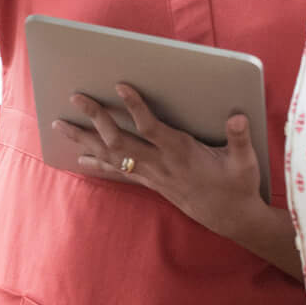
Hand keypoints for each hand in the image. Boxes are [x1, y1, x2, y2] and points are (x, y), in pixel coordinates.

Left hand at [49, 83, 267, 245]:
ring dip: (85, 140)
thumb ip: (240, 138)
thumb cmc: (238, 185)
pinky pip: (118, 173)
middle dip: (95, 118)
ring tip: (60, 125)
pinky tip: (80, 157)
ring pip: (112, 156)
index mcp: (181, 153)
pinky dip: (97, 162)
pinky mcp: (151, 183)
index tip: (120, 86)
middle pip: (120, 141)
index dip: (135, 108)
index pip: (152, 128)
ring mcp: (152, 176)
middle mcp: (161, 164)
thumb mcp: (245, 162)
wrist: (232, 218)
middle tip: (75, 97)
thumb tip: (239, 117)